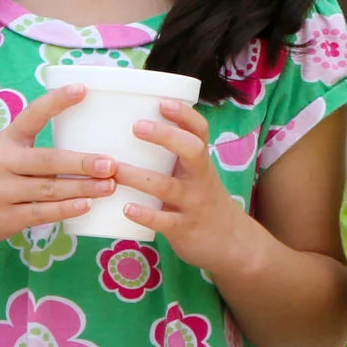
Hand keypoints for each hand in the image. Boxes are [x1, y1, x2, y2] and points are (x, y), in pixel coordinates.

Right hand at [0, 82, 115, 249]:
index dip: (56, 101)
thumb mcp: (3, 155)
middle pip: (48, 161)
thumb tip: (89, 153)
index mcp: (5, 140)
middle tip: (111, 163)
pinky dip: (65, 209)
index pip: (32, 115)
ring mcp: (1, 192)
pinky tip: (85, 205)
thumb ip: (34, 151)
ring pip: (49, 189)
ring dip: (83, 188)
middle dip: (82, 162)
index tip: (82, 89)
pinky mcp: (5, 218)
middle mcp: (1, 163)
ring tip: (109, 186)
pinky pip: (41, 212)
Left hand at [112, 100, 261, 273]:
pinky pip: (164, 221)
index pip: (199, 131)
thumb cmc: (204, 202)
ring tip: (113, 170)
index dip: (184, 115)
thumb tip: (131, 132)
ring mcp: (193, 204)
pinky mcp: (184, 229)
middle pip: (190, 150)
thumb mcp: (198, 176)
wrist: (233, 244)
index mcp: (201, 163)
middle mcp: (200, 179)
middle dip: (165, 136)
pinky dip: (145, 215)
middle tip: (136, 126)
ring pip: (167, 186)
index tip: (162, 102)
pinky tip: (126, 208)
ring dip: (138, 177)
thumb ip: (174, 159)